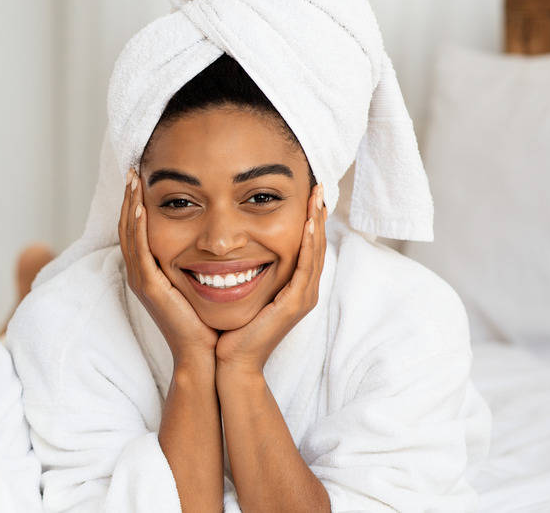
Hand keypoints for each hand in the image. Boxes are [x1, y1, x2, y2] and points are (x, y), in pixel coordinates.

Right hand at [118, 169, 217, 365]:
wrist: (206, 356)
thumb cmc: (208, 322)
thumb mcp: (201, 284)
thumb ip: (200, 262)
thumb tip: (217, 241)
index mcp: (151, 273)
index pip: (138, 231)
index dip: (136, 204)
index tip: (143, 179)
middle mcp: (141, 274)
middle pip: (127, 228)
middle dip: (129, 198)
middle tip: (133, 170)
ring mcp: (142, 281)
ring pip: (129, 235)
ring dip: (130, 205)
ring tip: (134, 179)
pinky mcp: (150, 287)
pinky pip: (139, 250)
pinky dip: (138, 227)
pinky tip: (142, 206)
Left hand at [215, 184, 327, 375]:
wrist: (232, 361)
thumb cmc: (233, 328)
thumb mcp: (243, 291)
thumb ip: (247, 271)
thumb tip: (234, 249)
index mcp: (294, 288)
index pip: (306, 247)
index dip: (309, 220)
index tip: (306, 194)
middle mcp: (303, 291)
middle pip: (316, 246)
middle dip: (317, 215)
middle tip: (318, 188)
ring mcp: (302, 298)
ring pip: (315, 253)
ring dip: (317, 224)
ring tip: (317, 198)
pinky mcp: (294, 304)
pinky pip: (305, 269)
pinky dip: (308, 246)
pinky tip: (307, 226)